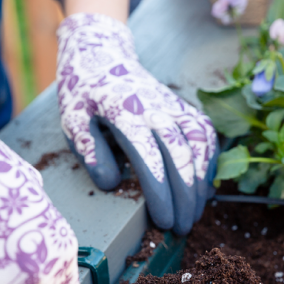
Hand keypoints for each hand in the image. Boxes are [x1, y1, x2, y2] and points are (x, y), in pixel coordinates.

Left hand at [56, 13, 219, 234]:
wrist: (103, 54)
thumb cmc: (85, 93)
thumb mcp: (73, 120)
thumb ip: (90, 151)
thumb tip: (110, 184)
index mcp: (126, 112)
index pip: (150, 158)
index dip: (160, 193)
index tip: (163, 221)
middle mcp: (156, 108)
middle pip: (181, 155)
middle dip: (185, 197)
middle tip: (182, 229)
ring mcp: (173, 106)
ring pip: (200, 145)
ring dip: (200, 183)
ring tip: (194, 214)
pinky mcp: (183, 107)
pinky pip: (206, 135)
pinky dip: (210, 162)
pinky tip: (204, 186)